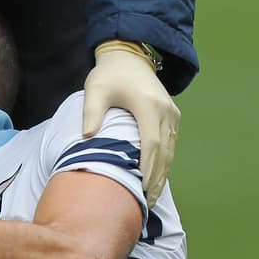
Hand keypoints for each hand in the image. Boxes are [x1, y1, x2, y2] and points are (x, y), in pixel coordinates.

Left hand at [82, 41, 178, 205]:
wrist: (129, 56)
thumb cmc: (109, 74)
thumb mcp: (95, 90)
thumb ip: (91, 113)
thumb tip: (87, 137)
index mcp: (148, 107)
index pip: (151, 145)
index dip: (148, 169)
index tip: (143, 190)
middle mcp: (166, 112)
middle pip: (164, 152)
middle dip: (157, 179)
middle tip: (147, 202)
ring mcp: (171, 114)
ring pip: (170, 150)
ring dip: (163, 173)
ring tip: (152, 196)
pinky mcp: (171, 115)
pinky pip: (170, 143)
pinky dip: (164, 161)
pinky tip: (156, 176)